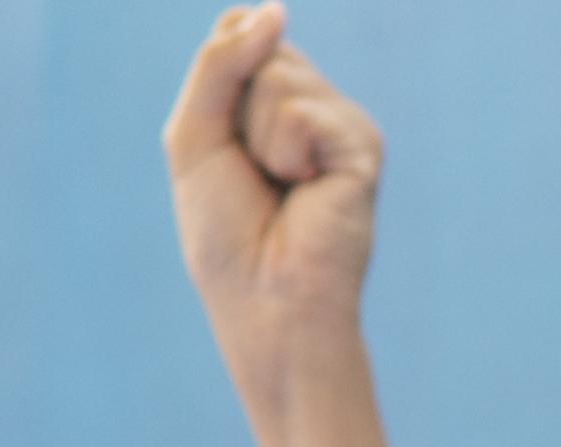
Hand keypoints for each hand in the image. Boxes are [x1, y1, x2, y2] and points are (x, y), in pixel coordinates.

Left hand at [168, 5, 381, 394]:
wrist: (266, 304)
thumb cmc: (228, 235)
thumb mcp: (196, 134)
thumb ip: (220, 63)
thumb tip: (277, 10)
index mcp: (273, 102)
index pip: (240, 31)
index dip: (220, 75)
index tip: (224, 143)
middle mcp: (314, 104)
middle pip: (258, 47)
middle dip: (233, 111)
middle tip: (254, 174)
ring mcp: (342, 123)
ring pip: (276, 76)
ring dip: (257, 139)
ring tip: (281, 188)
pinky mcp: (364, 145)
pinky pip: (301, 113)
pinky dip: (284, 155)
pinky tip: (306, 193)